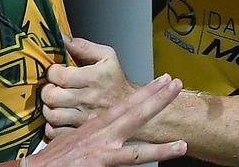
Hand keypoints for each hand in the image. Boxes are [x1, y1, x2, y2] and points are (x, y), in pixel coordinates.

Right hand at [31, 60, 185, 165]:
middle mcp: (103, 135)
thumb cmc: (54, 156)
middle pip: (135, 115)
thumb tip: (105, 122)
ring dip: (161, 150)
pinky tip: (159, 162)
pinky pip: (126, 166)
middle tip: (177, 85)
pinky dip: (142, 164)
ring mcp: (103, 153)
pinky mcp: (100, 166)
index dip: (147, 91)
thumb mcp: (73, 135)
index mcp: (98, 124)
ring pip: (138, 153)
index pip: (127, 104)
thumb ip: (93, 129)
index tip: (165, 79)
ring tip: (183, 145)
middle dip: (157, 100)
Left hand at [41, 37, 138, 138]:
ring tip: (54, 102)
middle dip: (46, 90)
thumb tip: (61, 36)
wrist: (132, 108)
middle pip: (52, 97)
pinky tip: (58, 117)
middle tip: (51, 87)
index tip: (55, 72)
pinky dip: (51, 126)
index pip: (60, 76)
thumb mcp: (106, 57)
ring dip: (48, 108)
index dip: (52, 73)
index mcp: (95, 78)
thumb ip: (82, 46)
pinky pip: (55, 132)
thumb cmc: (116, 81)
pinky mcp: (82, 133)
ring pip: (52, 115)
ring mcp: (85, 119)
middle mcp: (89, 99)